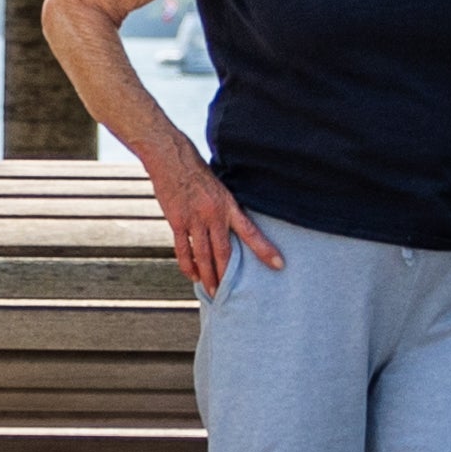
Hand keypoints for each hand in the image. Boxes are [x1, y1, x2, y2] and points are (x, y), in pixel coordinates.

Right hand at [136, 145, 282, 291]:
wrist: (172, 158)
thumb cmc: (198, 171)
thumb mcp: (220, 188)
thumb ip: (227, 208)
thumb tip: (235, 227)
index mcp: (228, 205)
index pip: (251, 232)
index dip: (265, 250)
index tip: (279, 264)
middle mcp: (213, 214)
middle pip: (223, 252)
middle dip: (227, 275)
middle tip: (230, 293)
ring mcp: (194, 219)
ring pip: (203, 255)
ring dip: (208, 275)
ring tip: (213, 291)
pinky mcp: (177, 221)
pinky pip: (183, 249)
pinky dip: (188, 264)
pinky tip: (192, 275)